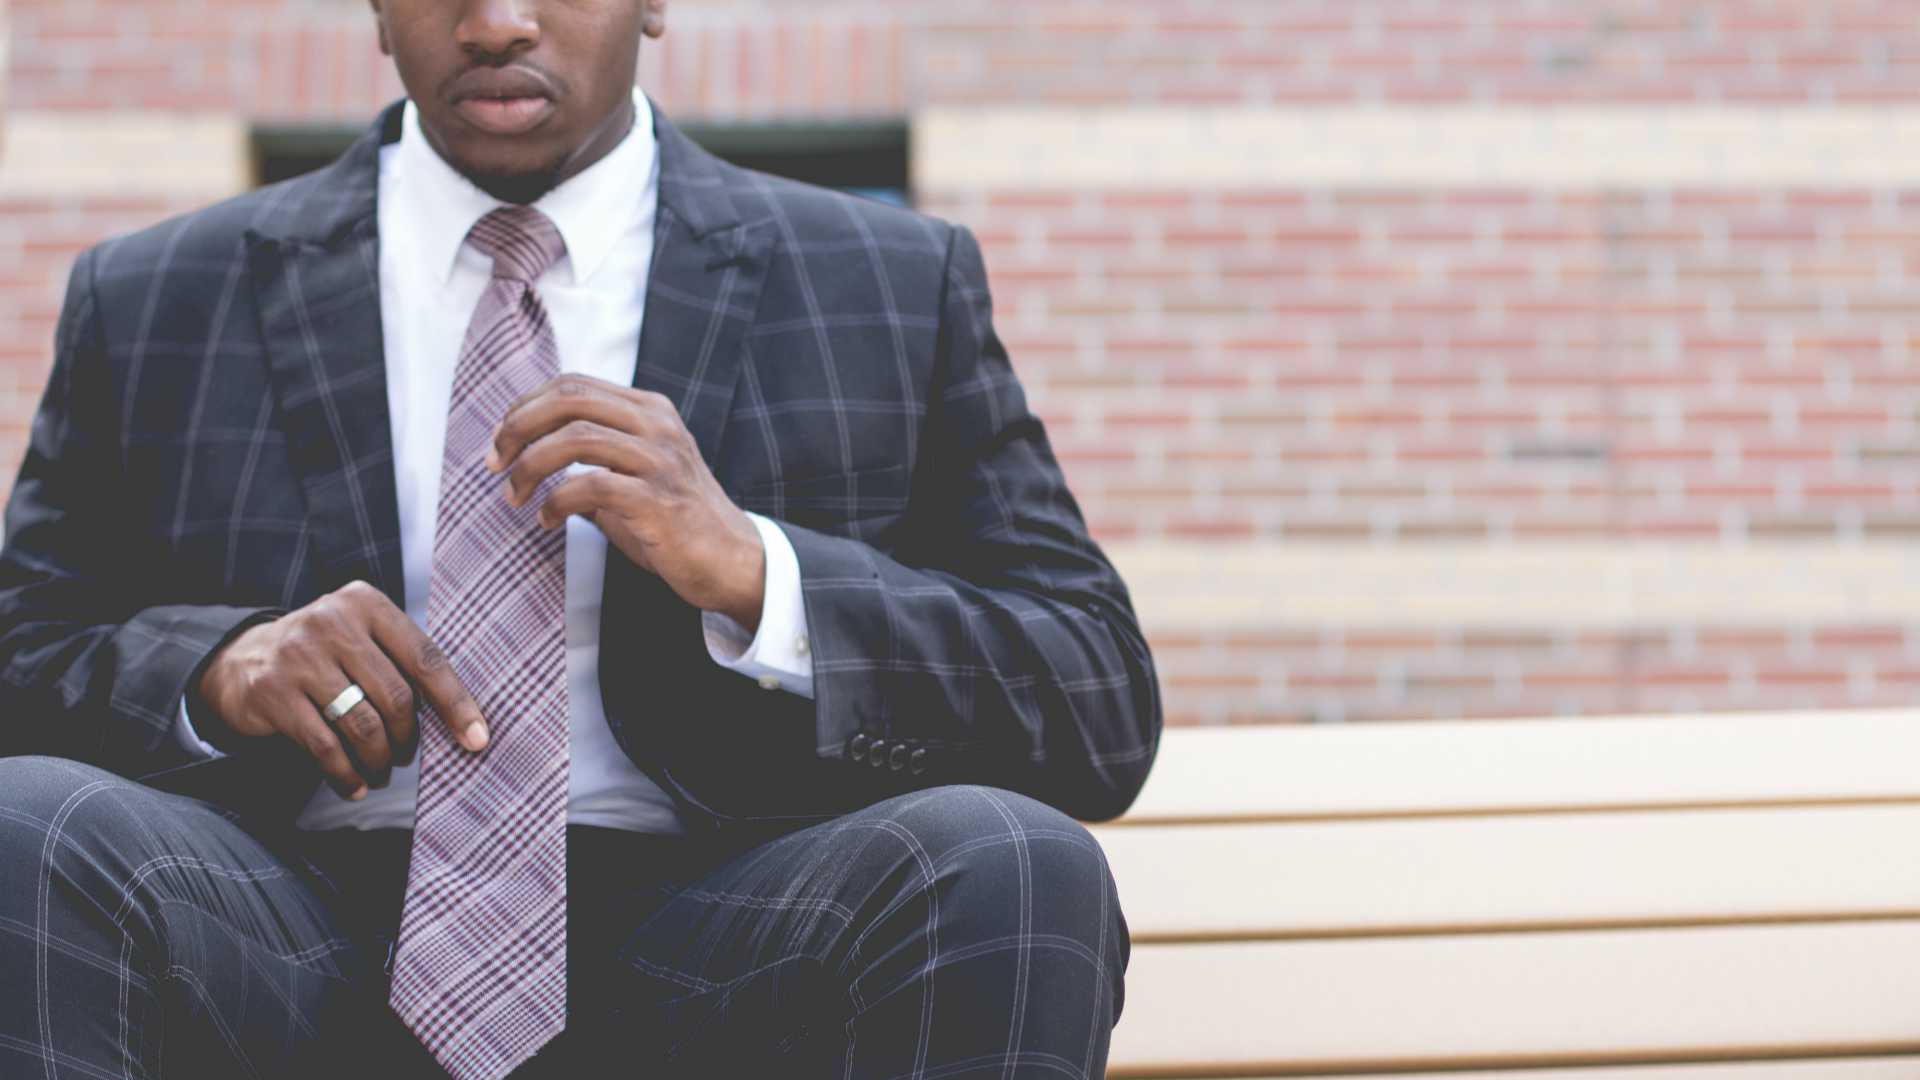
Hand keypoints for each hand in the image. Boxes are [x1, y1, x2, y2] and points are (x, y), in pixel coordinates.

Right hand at [193, 581, 490, 800]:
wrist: (244, 658)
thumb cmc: (329, 655)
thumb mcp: (364, 639)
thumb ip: (404, 663)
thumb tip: (464, 722)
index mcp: (367, 603)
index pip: (426, 659)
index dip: (456, 704)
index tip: (477, 740)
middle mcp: (332, 622)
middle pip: (395, 697)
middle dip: (408, 739)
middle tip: (405, 757)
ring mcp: (298, 656)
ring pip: (361, 725)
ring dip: (379, 761)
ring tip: (382, 772)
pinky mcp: (273, 691)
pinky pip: (323, 747)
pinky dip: (344, 774)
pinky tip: (353, 786)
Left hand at [485, 373, 766, 629]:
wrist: (733, 561)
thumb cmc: (675, 522)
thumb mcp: (635, 473)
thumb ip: (594, 454)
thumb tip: (526, 451)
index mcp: (650, 410)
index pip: (573, 384)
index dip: (525, 406)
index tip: (501, 441)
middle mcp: (657, 426)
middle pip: (569, 399)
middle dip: (518, 427)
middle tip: (494, 463)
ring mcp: (661, 460)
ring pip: (575, 438)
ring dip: (530, 468)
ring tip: (515, 496)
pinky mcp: (658, 500)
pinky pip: (590, 486)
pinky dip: (556, 502)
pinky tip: (547, 520)